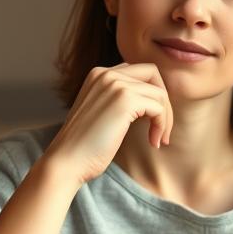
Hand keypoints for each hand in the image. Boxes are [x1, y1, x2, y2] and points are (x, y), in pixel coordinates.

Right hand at [43, 63, 173, 184]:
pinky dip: (162, 126)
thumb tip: (152, 102)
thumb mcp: (102, 113)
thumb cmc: (85, 146)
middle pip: (153, 74)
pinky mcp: (125, 100)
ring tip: (158, 139)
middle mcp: (106, 73)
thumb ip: (120, 100)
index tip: (151, 121)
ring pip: (159, 93)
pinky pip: (159, 107)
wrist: (67, 161)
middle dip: (163, 101)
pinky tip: (153, 142)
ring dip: (165, 118)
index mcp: (99, 74)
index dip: (151, 95)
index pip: (138, 72)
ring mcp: (116, 84)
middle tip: (162, 128)